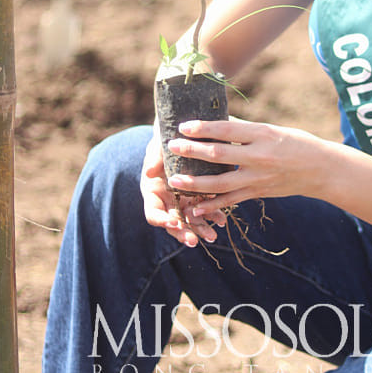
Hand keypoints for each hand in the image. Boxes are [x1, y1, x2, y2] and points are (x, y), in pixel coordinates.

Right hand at [140, 127, 223, 246]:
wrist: (181, 131)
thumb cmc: (165, 136)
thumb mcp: (159, 144)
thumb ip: (156, 157)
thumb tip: (149, 172)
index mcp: (152, 191)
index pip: (153, 213)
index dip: (162, 220)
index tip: (174, 222)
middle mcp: (166, 199)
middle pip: (172, 222)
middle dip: (183, 232)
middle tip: (194, 241)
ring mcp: (182, 199)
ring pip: (190, 219)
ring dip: (201, 228)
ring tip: (213, 236)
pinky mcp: (198, 195)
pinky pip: (204, 209)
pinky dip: (212, 214)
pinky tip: (222, 219)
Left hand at [165, 117, 325, 221]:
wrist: (321, 169)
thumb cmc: (296, 143)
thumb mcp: (272, 129)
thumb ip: (244, 130)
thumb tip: (215, 123)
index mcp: (263, 135)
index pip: (227, 130)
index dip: (203, 128)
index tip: (183, 126)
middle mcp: (260, 157)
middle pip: (220, 155)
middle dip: (192, 152)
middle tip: (171, 148)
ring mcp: (259, 178)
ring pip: (221, 183)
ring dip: (195, 183)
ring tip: (174, 180)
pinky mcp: (258, 193)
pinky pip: (231, 201)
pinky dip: (212, 205)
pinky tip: (195, 208)